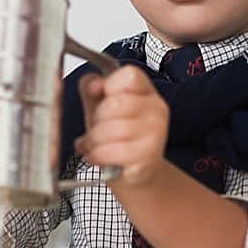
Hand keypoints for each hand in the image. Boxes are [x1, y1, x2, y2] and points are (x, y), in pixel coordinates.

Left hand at [77, 66, 170, 187]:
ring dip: (93, 140)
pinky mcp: (149, 157)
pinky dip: (97, 155)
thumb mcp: (100, 105)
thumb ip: (92, 86)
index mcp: (147, 92)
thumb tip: (92, 84)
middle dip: (96, 119)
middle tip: (93, 128)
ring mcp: (157, 134)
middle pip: (116, 104)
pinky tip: (95, 156)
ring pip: (113, 129)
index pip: (130, 76)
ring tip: (90, 145)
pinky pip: (115, 151)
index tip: (101, 96)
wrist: (133, 171)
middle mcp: (157, 110)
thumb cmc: (117, 137)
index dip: (109, 84)